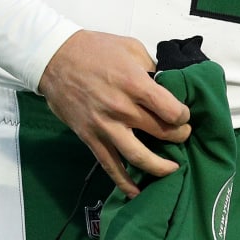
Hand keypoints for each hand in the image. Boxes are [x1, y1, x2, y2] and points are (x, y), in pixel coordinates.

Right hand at [37, 31, 191, 196]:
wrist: (55, 59)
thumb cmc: (95, 49)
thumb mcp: (131, 48)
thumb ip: (151, 68)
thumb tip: (166, 86)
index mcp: (135, 84)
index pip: (171, 110)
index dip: (183, 116)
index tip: (183, 115)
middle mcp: (122, 109)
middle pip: (161, 133)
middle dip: (178, 137)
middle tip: (182, 136)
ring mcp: (105, 127)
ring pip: (139, 157)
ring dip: (160, 166)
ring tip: (172, 168)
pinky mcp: (91, 138)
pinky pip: (111, 166)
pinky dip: (125, 183)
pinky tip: (137, 191)